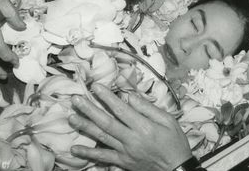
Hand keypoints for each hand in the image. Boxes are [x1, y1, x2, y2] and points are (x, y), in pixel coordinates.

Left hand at [69, 83, 191, 170]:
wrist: (176, 169)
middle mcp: (132, 139)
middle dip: (89, 109)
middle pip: (106, 122)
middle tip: (76, 99)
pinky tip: (74, 149)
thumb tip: (130, 96)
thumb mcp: (168, 121)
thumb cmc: (174, 142)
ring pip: (101, 138)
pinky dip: (88, 154)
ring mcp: (125, 152)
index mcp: (144, 127)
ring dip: (85, 127)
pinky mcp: (122, 162)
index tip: (95, 87)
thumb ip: (148, 108)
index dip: (107, 97)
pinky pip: (103, 158)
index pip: (121, 109)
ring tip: (71, 117)